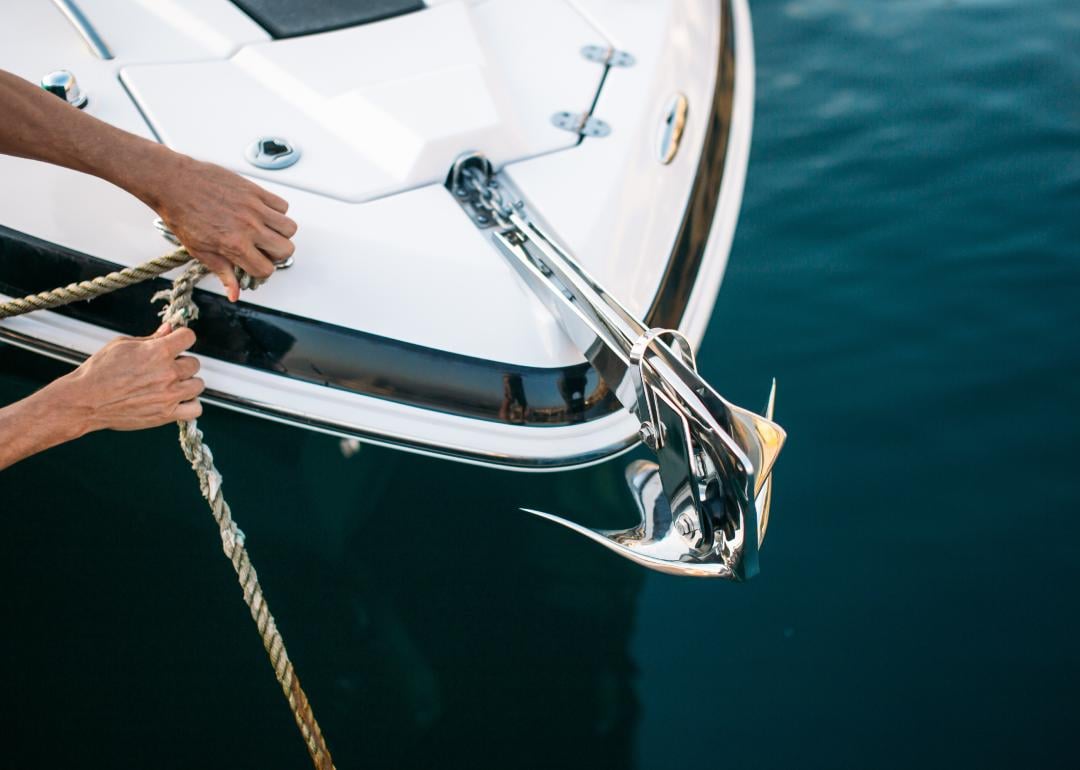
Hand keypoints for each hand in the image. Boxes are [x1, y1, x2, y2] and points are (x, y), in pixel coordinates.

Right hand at [49, 324, 204, 432]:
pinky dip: (190, 405)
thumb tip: (169, 329)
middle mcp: (168, 373)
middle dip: (181, 363)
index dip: (182, 338)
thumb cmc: (99, 371)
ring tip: (170, 385)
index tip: (176, 342)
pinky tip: (177, 401)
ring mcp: (169, 395)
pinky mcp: (166, 414)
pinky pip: (195, 409)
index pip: (189, 337)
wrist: (85, 401)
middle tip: (164, 368)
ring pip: (198, 385)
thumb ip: (151, 338)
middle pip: (194, 363)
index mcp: (158, 351)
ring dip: (187, 383)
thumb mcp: (122, 345)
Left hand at [147, 154, 297, 300]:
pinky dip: (277, 211)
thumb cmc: (182, 214)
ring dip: (281, 233)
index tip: (255, 266)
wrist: (174, 184)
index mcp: (235, 245)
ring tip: (266, 231)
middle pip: (285, 250)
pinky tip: (262, 214)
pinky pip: (282, 205)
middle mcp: (249, 227)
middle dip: (277, 255)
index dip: (262, 271)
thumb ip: (223, 272)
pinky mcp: (254, 191)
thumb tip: (234, 293)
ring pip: (290, 227)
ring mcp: (254, 208)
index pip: (266, 269)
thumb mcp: (200, 251)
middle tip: (264, 250)